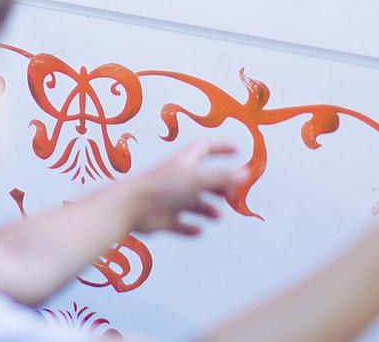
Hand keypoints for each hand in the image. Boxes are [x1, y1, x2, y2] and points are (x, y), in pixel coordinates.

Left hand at [118, 138, 241, 236]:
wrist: (132, 206)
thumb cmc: (164, 186)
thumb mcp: (197, 179)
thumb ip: (222, 177)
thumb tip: (246, 173)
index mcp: (185, 162)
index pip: (206, 148)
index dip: (222, 147)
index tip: (238, 149)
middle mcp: (177, 178)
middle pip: (202, 179)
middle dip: (219, 185)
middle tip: (233, 194)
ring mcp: (169, 199)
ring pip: (192, 202)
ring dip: (206, 208)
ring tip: (217, 215)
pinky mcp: (162, 218)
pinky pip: (179, 223)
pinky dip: (189, 227)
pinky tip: (198, 230)